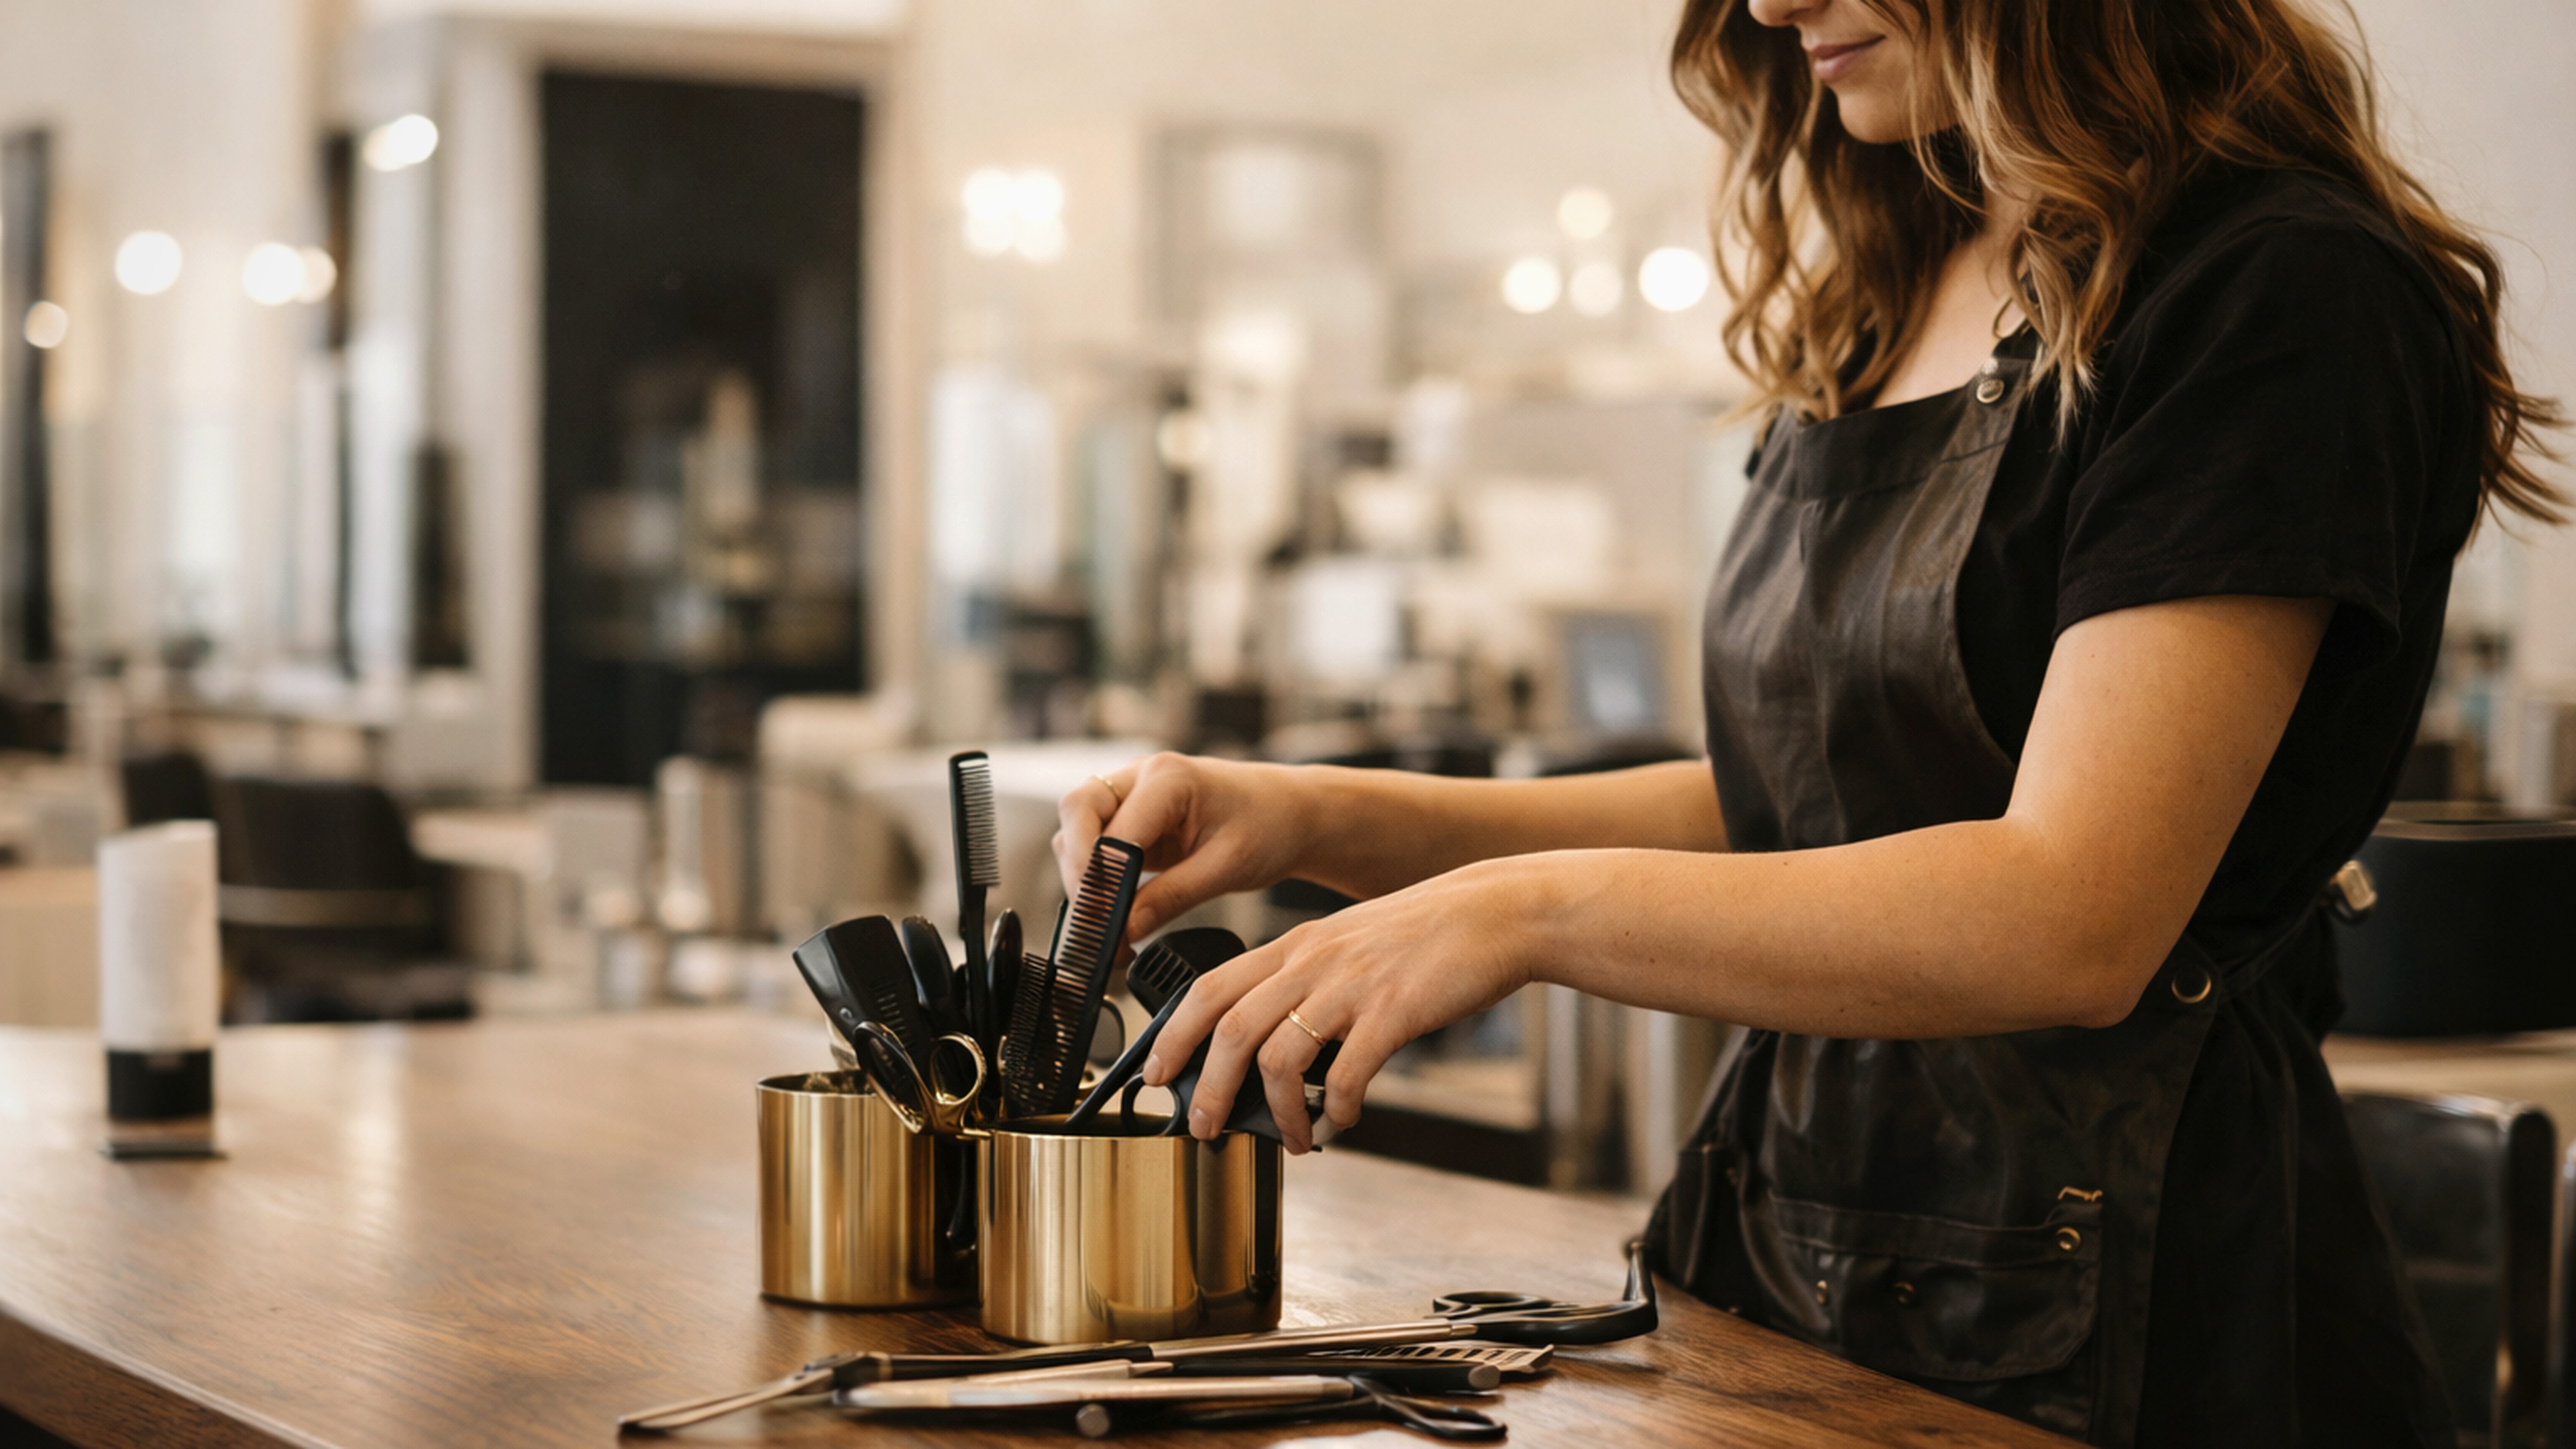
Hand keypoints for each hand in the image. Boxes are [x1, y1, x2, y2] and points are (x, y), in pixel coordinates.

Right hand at [1053, 752, 1319, 942]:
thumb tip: (1124, 929)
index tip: (1103, 922)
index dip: (1100, 878)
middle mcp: (1142, 776)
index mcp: (1169, 777)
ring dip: (1084, 874)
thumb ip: (1171, 897)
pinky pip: (1096, 841)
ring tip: (1106, 924)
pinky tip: (1115, 909)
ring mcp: (1133, 792)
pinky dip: (1097, 875)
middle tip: (1094, 921)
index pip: (1113, 827)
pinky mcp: (1133, 816)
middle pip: (1078, 812)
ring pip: (1079, 827)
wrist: (1291, 813)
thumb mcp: (1226, 868)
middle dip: (1078, 869)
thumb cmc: (1270, 827)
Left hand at [1139, 857, 1541, 1152]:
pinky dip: (1337, 1109)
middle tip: (1204, 1126)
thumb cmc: (1428, 934)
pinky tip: (1344, 1121)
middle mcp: (1314, 962)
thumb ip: (1310, 983)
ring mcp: (1352, 986)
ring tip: (1294, 1139)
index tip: (1158, 1074)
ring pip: (1279, 1057)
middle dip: (1208, 1087)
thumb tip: (1279, 1046)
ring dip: (1277, 1112)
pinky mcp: (1394, 1012)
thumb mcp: (1351, 943)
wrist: (1498, 912)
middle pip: (1231, 1028)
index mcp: (1298, 946)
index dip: (1174, 1035)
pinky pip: (1346, 1073)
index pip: (1211, 988)